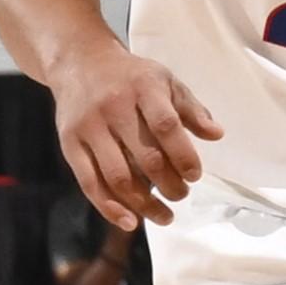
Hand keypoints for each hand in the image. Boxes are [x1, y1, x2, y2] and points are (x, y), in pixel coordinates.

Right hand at [51, 42, 222, 229]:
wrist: (80, 63)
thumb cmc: (132, 77)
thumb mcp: (166, 81)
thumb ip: (191, 109)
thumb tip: (217, 135)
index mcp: (143, 88)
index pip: (166, 126)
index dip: (184, 155)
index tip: (196, 175)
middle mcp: (113, 107)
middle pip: (145, 156)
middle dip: (169, 184)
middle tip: (182, 195)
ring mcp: (88, 127)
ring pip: (117, 176)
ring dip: (143, 203)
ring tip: (165, 216)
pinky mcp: (68, 143)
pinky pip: (89, 182)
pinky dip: (110, 207)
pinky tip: (130, 221)